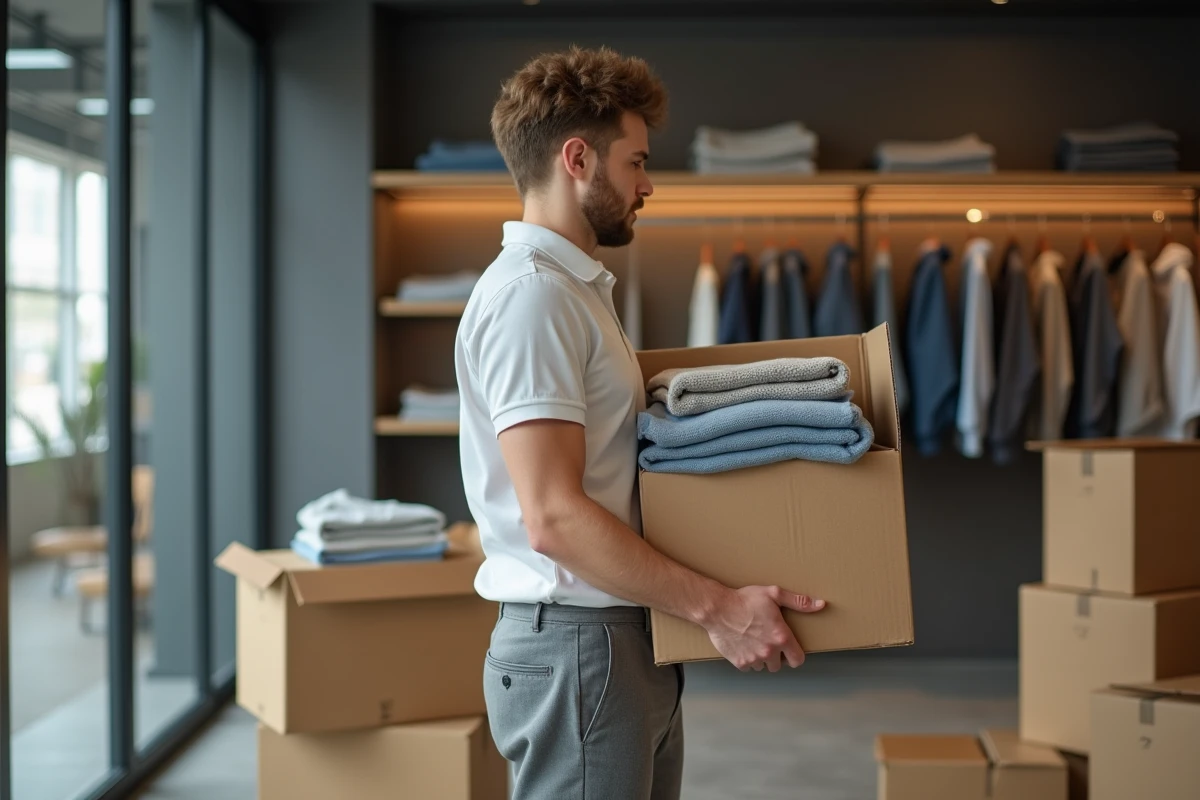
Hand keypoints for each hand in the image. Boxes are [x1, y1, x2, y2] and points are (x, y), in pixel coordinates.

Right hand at [704, 586, 825, 672]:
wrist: (717, 609)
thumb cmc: (745, 600)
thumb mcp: (773, 594)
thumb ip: (798, 601)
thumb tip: (820, 604)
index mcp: (781, 637)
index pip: (797, 660)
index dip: (794, 656)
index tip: (789, 649)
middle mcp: (769, 651)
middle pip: (778, 665)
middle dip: (776, 656)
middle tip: (767, 641)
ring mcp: (754, 659)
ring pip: (762, 666)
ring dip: (761, 658)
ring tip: (754, 641)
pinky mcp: (739, 662)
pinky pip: (748, 667)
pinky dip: (747, 659)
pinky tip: (743, 644)